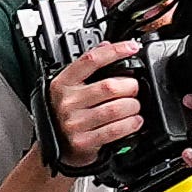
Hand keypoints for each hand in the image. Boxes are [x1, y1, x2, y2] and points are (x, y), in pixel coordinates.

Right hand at [42, 38, 146, 173]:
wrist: (58, 146)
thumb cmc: (66, 114)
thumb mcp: (70, 88)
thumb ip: (88, 67)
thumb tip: (106, 45)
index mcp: (63, 83)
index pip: (91, 60)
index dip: (115, 51)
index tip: (132, 47)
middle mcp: (67, 102)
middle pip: (110, 86)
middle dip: (131, 86)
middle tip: (134, 89)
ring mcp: (74, 122)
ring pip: (117, 108)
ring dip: (134, 106)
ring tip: (133, 106)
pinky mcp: (84, 141)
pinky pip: (116, 129)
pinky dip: (132, 124)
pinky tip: (134, 121)